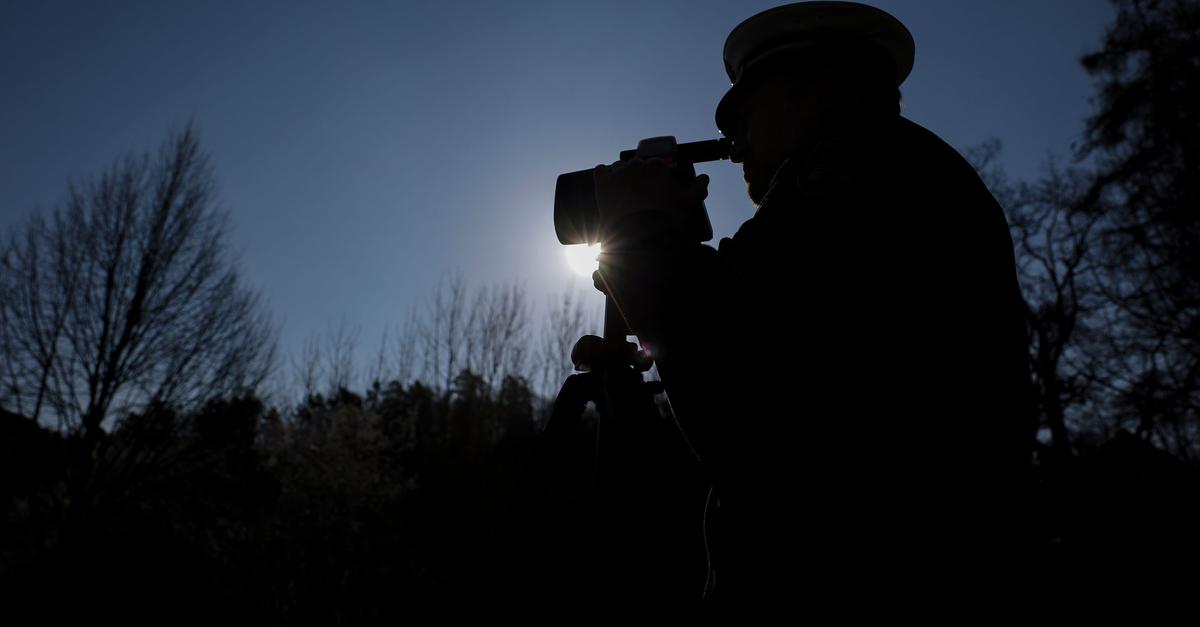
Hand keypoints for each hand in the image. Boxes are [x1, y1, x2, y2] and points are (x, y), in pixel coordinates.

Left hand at [593, 158, 709, 235]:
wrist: (639, 235)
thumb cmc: (666, 218)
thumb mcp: (688, 203)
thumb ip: (698, 189)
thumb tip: (705, 178)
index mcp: (656, 166)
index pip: (656, 166)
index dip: (657, 178)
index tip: (657, 190)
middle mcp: (636, 165)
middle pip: (638, 166)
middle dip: (640, 178)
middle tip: (642, 196)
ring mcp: (618, 173)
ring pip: (619, 168)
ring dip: (622, 176)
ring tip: (625, 194)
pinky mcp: (603, 184)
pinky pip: (600, 171)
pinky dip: (604, 176)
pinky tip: (608, 185)